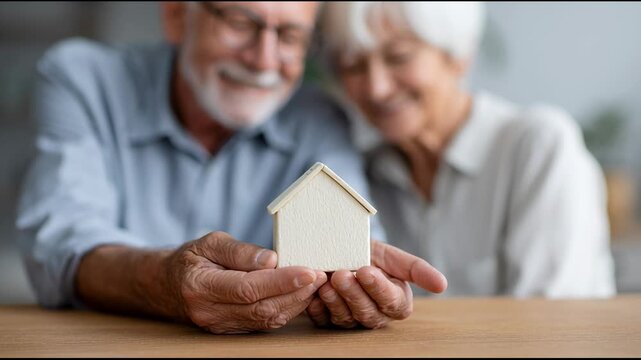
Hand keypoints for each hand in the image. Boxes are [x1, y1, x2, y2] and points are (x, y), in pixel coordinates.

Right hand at [162, 231, 326, 333]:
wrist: (167, 286)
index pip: (248, 288)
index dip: (281, 281)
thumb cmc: (191, 259)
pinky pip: (264, 323)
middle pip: (262, 308)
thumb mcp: (209, 242)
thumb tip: (272, 260)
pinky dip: (286, 309)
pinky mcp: (232, 330)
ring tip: (315, 283)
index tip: (308, 270)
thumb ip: (239, 251)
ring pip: (266, 319)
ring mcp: (220, 326)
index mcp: (201, 286)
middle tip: (320, 274)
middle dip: (296, 292)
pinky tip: (300, 294)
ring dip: (296, 302)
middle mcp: (210, 312)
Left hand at [306, 240, 446, 328]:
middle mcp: (374, 314)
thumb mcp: (391, 256)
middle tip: (341, 274)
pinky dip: (317, 307)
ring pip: (345, 319)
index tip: (366, 270)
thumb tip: (442, 285)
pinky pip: (322, 320)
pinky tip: (313, 294)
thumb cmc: (367, 252)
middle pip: (368, 313)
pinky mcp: (327, 320)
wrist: (337, 248)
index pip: (392, 302)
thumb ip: (416, 269)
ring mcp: (350, 319)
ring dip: (335, 301)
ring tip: (325, 282)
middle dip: (354, 293)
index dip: (379, 288)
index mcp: (395, 301)